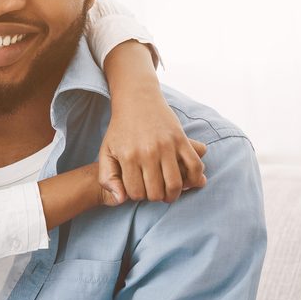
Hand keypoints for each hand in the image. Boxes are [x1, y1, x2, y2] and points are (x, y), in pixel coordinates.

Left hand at [99, 87, 208, 203]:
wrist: (137, 100)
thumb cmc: (120, 129)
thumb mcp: (106, 152)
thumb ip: (107, 178)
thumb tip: (121, 200)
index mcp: (128, 157)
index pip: (136, 193)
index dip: (137, 196)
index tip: (139, 188)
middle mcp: (148, 153)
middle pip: (156, 192)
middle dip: (155, 197)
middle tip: (154, 191)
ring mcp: (166, 146)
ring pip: (175, 184)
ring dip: (173, 194)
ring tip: (169, 192)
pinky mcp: (181, 139)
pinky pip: (194, 166)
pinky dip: (194, 178)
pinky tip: (187, 181)